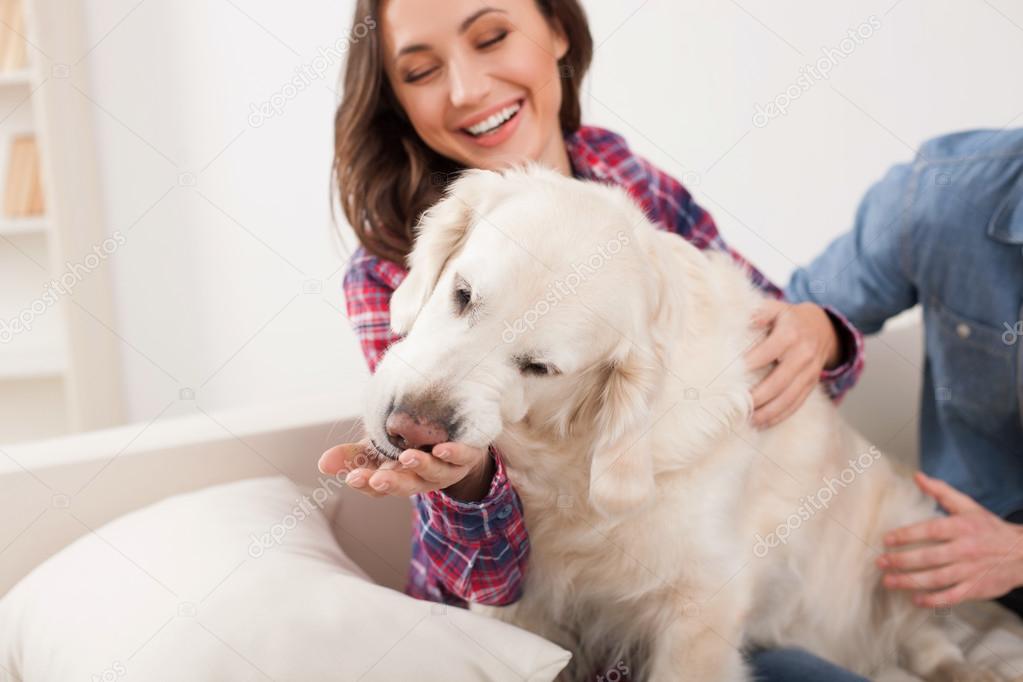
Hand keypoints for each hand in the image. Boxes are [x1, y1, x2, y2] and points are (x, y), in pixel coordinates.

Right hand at [317, 438, 493, 500]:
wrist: (457, 438)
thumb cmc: (411, 444)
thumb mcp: (380, 449)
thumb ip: (353, 456)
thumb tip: (321, 464)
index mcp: (397, 478)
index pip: (377, 486)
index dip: (365, 483)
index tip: (353, 477)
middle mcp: (421, 479)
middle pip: (405, 485)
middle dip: (390, 482)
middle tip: (376, 478)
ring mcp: (445, 469)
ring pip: (433, 472)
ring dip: (420, 465)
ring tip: (407, 457)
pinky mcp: (465, 456)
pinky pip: (461, 456)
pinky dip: (453, 453)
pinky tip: (442, 448)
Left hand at [745, 300, 840, 427]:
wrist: (822, 327)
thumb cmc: (789, 318)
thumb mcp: (775, 308)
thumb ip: (759, 312)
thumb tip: (744, 320)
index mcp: (790, 334)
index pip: (768, 352)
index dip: (750, 364)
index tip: (730, 376)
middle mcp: (803, 354)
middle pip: (779, 381)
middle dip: (758, 397)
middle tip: (737, 407)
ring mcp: (810, 372)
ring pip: (789, 397)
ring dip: (769, 412)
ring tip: (750, 421)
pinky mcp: (812, 384)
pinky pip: (797, 403)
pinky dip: (781, 415)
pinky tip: (764, 423)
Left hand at [877, 471, 1022, 607]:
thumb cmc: (989, 528)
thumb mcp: (967, 506)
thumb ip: (941, 492)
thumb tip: (917, 477)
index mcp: (961, 527)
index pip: (930, 530)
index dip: (907, 535)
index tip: (886, 540)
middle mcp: (965, 549)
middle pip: (929, 557)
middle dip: (901, 561)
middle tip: (880, 562)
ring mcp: (971, 571)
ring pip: (937, 578)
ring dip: (910, 581)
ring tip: (888, 581)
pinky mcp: (977, 589)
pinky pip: (952, 596)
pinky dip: (934, 600)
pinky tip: (916, 600)